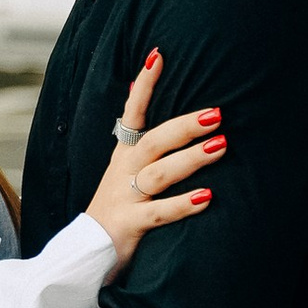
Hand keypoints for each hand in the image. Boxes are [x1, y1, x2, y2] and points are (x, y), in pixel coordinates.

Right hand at [87, 52, 225, 276]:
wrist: (85, 252)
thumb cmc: (116, 206)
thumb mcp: (122, 169)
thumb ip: (135, 136)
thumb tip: (136, 92)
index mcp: (124, 155)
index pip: (133, 113)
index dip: (144, 85)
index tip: (158, 56)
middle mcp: (123, 171)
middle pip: (153, 142)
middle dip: (184, 126)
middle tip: (216, 114)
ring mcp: (124, 197)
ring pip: (159, 174)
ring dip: (191, 159)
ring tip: (221, 146)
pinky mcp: (129, 225)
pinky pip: (159, 213)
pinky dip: (183, 205)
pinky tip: (207, 197)